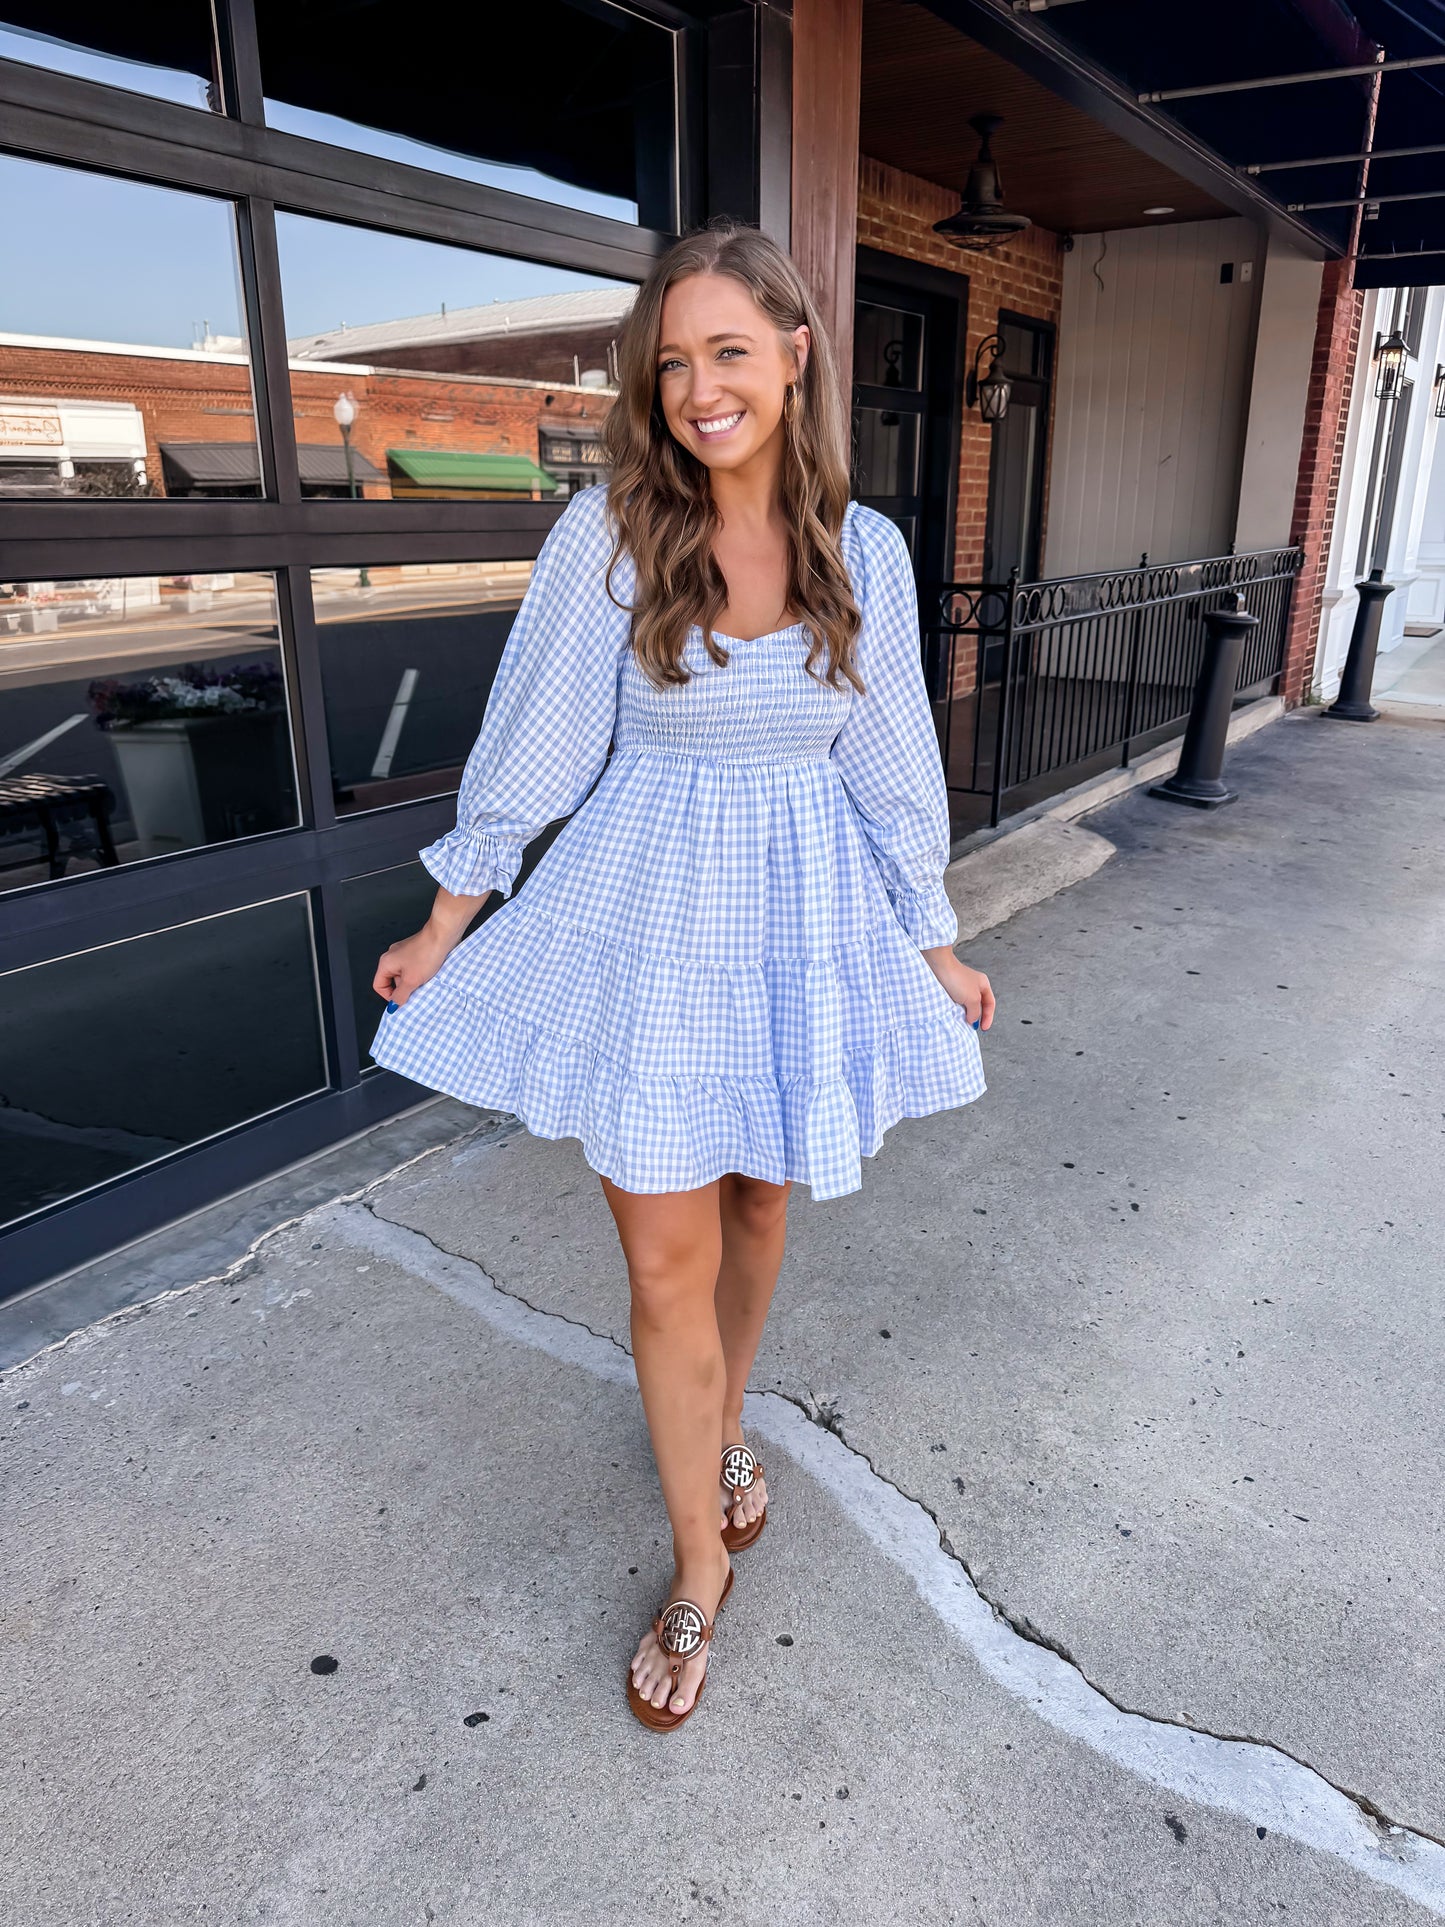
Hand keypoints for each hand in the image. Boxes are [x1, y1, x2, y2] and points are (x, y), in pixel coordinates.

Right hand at [374, 887, 492, 1006]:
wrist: (443, 935)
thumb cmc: (426, 953)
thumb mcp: (411, 980)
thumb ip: (400, 995)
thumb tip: (394, 1005)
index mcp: (386, 963)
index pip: (378, 985)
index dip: (388, 996)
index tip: (401, 1001)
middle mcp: (392, 956)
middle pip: (392, 981)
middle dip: (404, 989)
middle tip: (416, 993)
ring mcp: (404, 954)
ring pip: (404, 976)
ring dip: (414, 982)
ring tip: (425, 983)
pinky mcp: (416, 953)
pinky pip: (414, 969)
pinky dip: (420, 975)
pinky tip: (429, 976)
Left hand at [920, 947, 995, 1029]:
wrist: (939, 967)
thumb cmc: (957, 980)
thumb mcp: (972, 999)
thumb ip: (975, 1012)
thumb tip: (973, 1020)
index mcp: (983, 984)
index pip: (990, 1004)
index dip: (988, 1017)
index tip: (984, 1028)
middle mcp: (974, 984)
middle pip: (979, 1004)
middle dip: (977, 1016)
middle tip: (973, 1027)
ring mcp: (962, 986)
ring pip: (967, 1004)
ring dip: (966, 1013)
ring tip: (963, 1022)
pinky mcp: (951, 987)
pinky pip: (957, 1002)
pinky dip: (958, 1009)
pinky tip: (954, 1014)